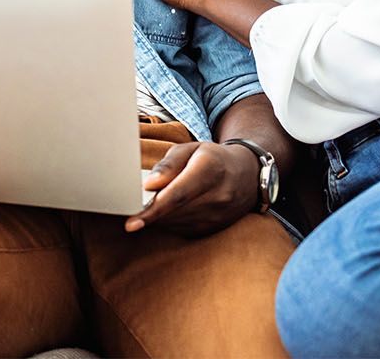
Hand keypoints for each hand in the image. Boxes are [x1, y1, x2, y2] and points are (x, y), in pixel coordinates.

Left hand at [126, 141, 258, 236]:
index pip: (176, 195)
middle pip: (174, 211)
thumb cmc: (212, 158)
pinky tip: (170, 208)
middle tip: (134, 203)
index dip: (152, 210)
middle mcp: (218, 196)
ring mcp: (219, 216)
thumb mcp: (189, 149)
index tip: (131, 223)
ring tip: (156, 200)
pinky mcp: (215, 228)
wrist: (247, 176)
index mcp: (209, 170)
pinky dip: (170, 221)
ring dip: (159, 216)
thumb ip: (167, 165)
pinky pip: (183, 229)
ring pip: (176, 223)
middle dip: (149, 212)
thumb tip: (148, 185)